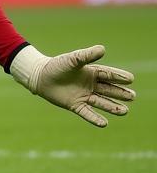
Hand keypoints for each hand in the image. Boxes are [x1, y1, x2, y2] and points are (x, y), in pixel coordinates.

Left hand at [10, 45, 134, 127]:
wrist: (40, 76)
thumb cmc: (57, 65)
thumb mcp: (72, 59)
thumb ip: (87, 55)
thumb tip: (103, 49)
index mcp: (91, 73)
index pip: (108, 75)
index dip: (118, 77)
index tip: (130, 79)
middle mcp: (90, 85)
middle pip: (109, 90)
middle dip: (121, 93)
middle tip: (133, 96)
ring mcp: (84, 96)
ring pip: (102, 102)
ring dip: (113, 107)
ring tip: (125, 111)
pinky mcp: (75, 105)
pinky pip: (87, 113)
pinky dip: (95, 118)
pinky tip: (104, 124)